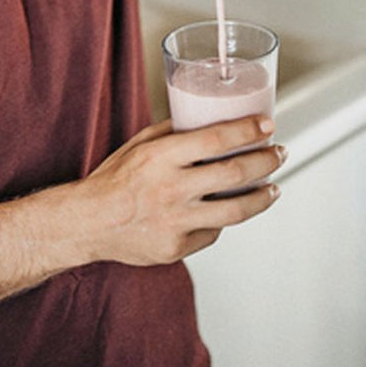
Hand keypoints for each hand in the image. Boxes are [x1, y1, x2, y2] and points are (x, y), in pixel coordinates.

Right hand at [80, 116, 285, 266]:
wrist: (87, 223)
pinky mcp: (177, 247)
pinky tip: (227, 210)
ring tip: (273, 189)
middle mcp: (171, 188)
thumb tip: (204, 119)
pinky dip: (223, 219)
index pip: (216, 139)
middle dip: (266, 161)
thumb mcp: (137, 145)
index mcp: (160, 157)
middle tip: (278, 153)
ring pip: (236, 210)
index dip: (247, 131)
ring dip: (262, 197)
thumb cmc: (112, 181)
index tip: (267, 124)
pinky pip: (212, 232)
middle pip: (234, 173)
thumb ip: (171, 133)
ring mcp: (176, 221)